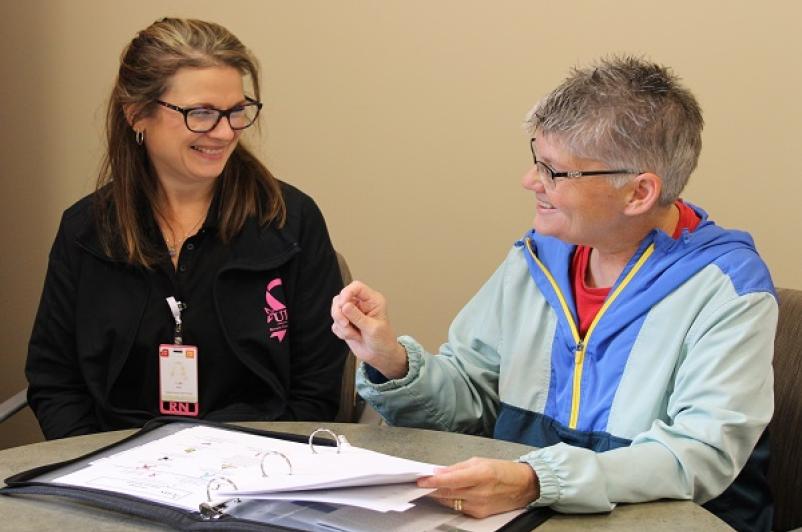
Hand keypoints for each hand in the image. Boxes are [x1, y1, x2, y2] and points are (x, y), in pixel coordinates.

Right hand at [331, 281, 408, 378]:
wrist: (380, 356)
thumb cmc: (383, 340)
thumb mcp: (373, 328)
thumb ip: (358, 317)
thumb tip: (344, 305)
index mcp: (372, 300)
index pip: (356, 287)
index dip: (347, 293)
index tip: (343, 305)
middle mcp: (361, 304)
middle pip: (341, 298)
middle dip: (340, 313)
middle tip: (346, 324)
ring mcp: (352, 314)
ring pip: (335, 311)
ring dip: (341, 325)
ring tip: (353, 334)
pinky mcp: (345, 324)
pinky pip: (335, 324)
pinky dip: (341, 332)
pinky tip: (353, 337)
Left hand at [417, 457, 539, 517]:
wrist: (523, 487)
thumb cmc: (503, 470)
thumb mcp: (480, 461)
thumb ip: (457, 468)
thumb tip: (439, 472)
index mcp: (480, 474)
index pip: (451, 480)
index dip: (433, 481)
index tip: (421, 481)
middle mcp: (479, 492)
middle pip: (447, 493)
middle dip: (432, 488)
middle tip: (421, 484)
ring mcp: (479, 505)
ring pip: (450, 502)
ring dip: (439, 495)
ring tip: (431, 488)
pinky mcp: (479, 514)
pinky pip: (459, 508)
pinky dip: (451, 501)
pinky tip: (448, 494)